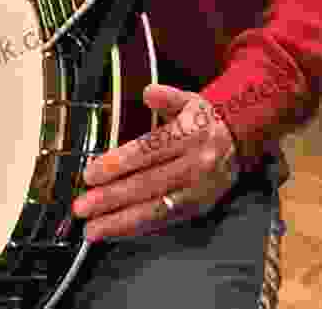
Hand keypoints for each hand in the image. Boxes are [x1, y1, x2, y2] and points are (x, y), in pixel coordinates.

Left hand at [72, 84, 238, 242]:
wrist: (239, 140)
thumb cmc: (202, 121)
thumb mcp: (188, 100)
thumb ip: (167, 96)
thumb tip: (148, 91)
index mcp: (189, 135)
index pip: (148, 151)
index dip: (117, 164)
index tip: (90, 175)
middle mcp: (195, 163)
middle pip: (147, 183)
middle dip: (111, 198)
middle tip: (82, 207)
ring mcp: (198, 189)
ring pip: (155, 208)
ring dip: (120, 221)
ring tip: (91, 229)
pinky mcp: (199, 207)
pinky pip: (164, 220)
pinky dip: (137, 228)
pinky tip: (114, 231)